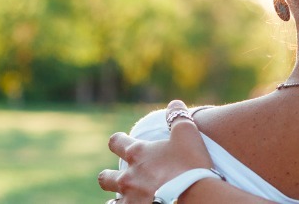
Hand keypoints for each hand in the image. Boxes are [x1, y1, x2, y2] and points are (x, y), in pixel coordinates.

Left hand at [98, 100, 213, 202]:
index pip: (115, 143)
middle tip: (120, 177)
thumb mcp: (188, 134)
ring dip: (117, 198)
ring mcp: (129, 198)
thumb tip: (174, 104)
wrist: (193, 196)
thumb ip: (178, 117)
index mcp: (137, 154)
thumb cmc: (190, 165)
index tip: (122, 142)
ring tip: (127, 199)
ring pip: (112, 201)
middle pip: (105, 177)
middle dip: (109, 176)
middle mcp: (128, 176)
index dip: (118, 141)